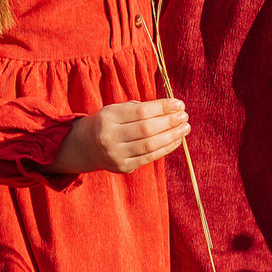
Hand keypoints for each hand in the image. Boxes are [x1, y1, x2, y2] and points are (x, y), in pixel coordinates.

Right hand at [53, 98, 188, 173]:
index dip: (162, 108)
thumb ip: (140, 108)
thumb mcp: (117, 109)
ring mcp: (116, 155)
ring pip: (149, 146)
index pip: (141, 111)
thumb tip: (171, 108)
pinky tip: (176, 141)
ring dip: (171, 136)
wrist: (85, 146)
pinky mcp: (122, 167)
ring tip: (185, 128)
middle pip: (146, 129)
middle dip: (169, 122)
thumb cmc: (109, 121)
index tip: (179, 104)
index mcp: (109, 117)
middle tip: (185, 116)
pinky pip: (148, 158)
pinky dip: (165, 149)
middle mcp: (110, 136)